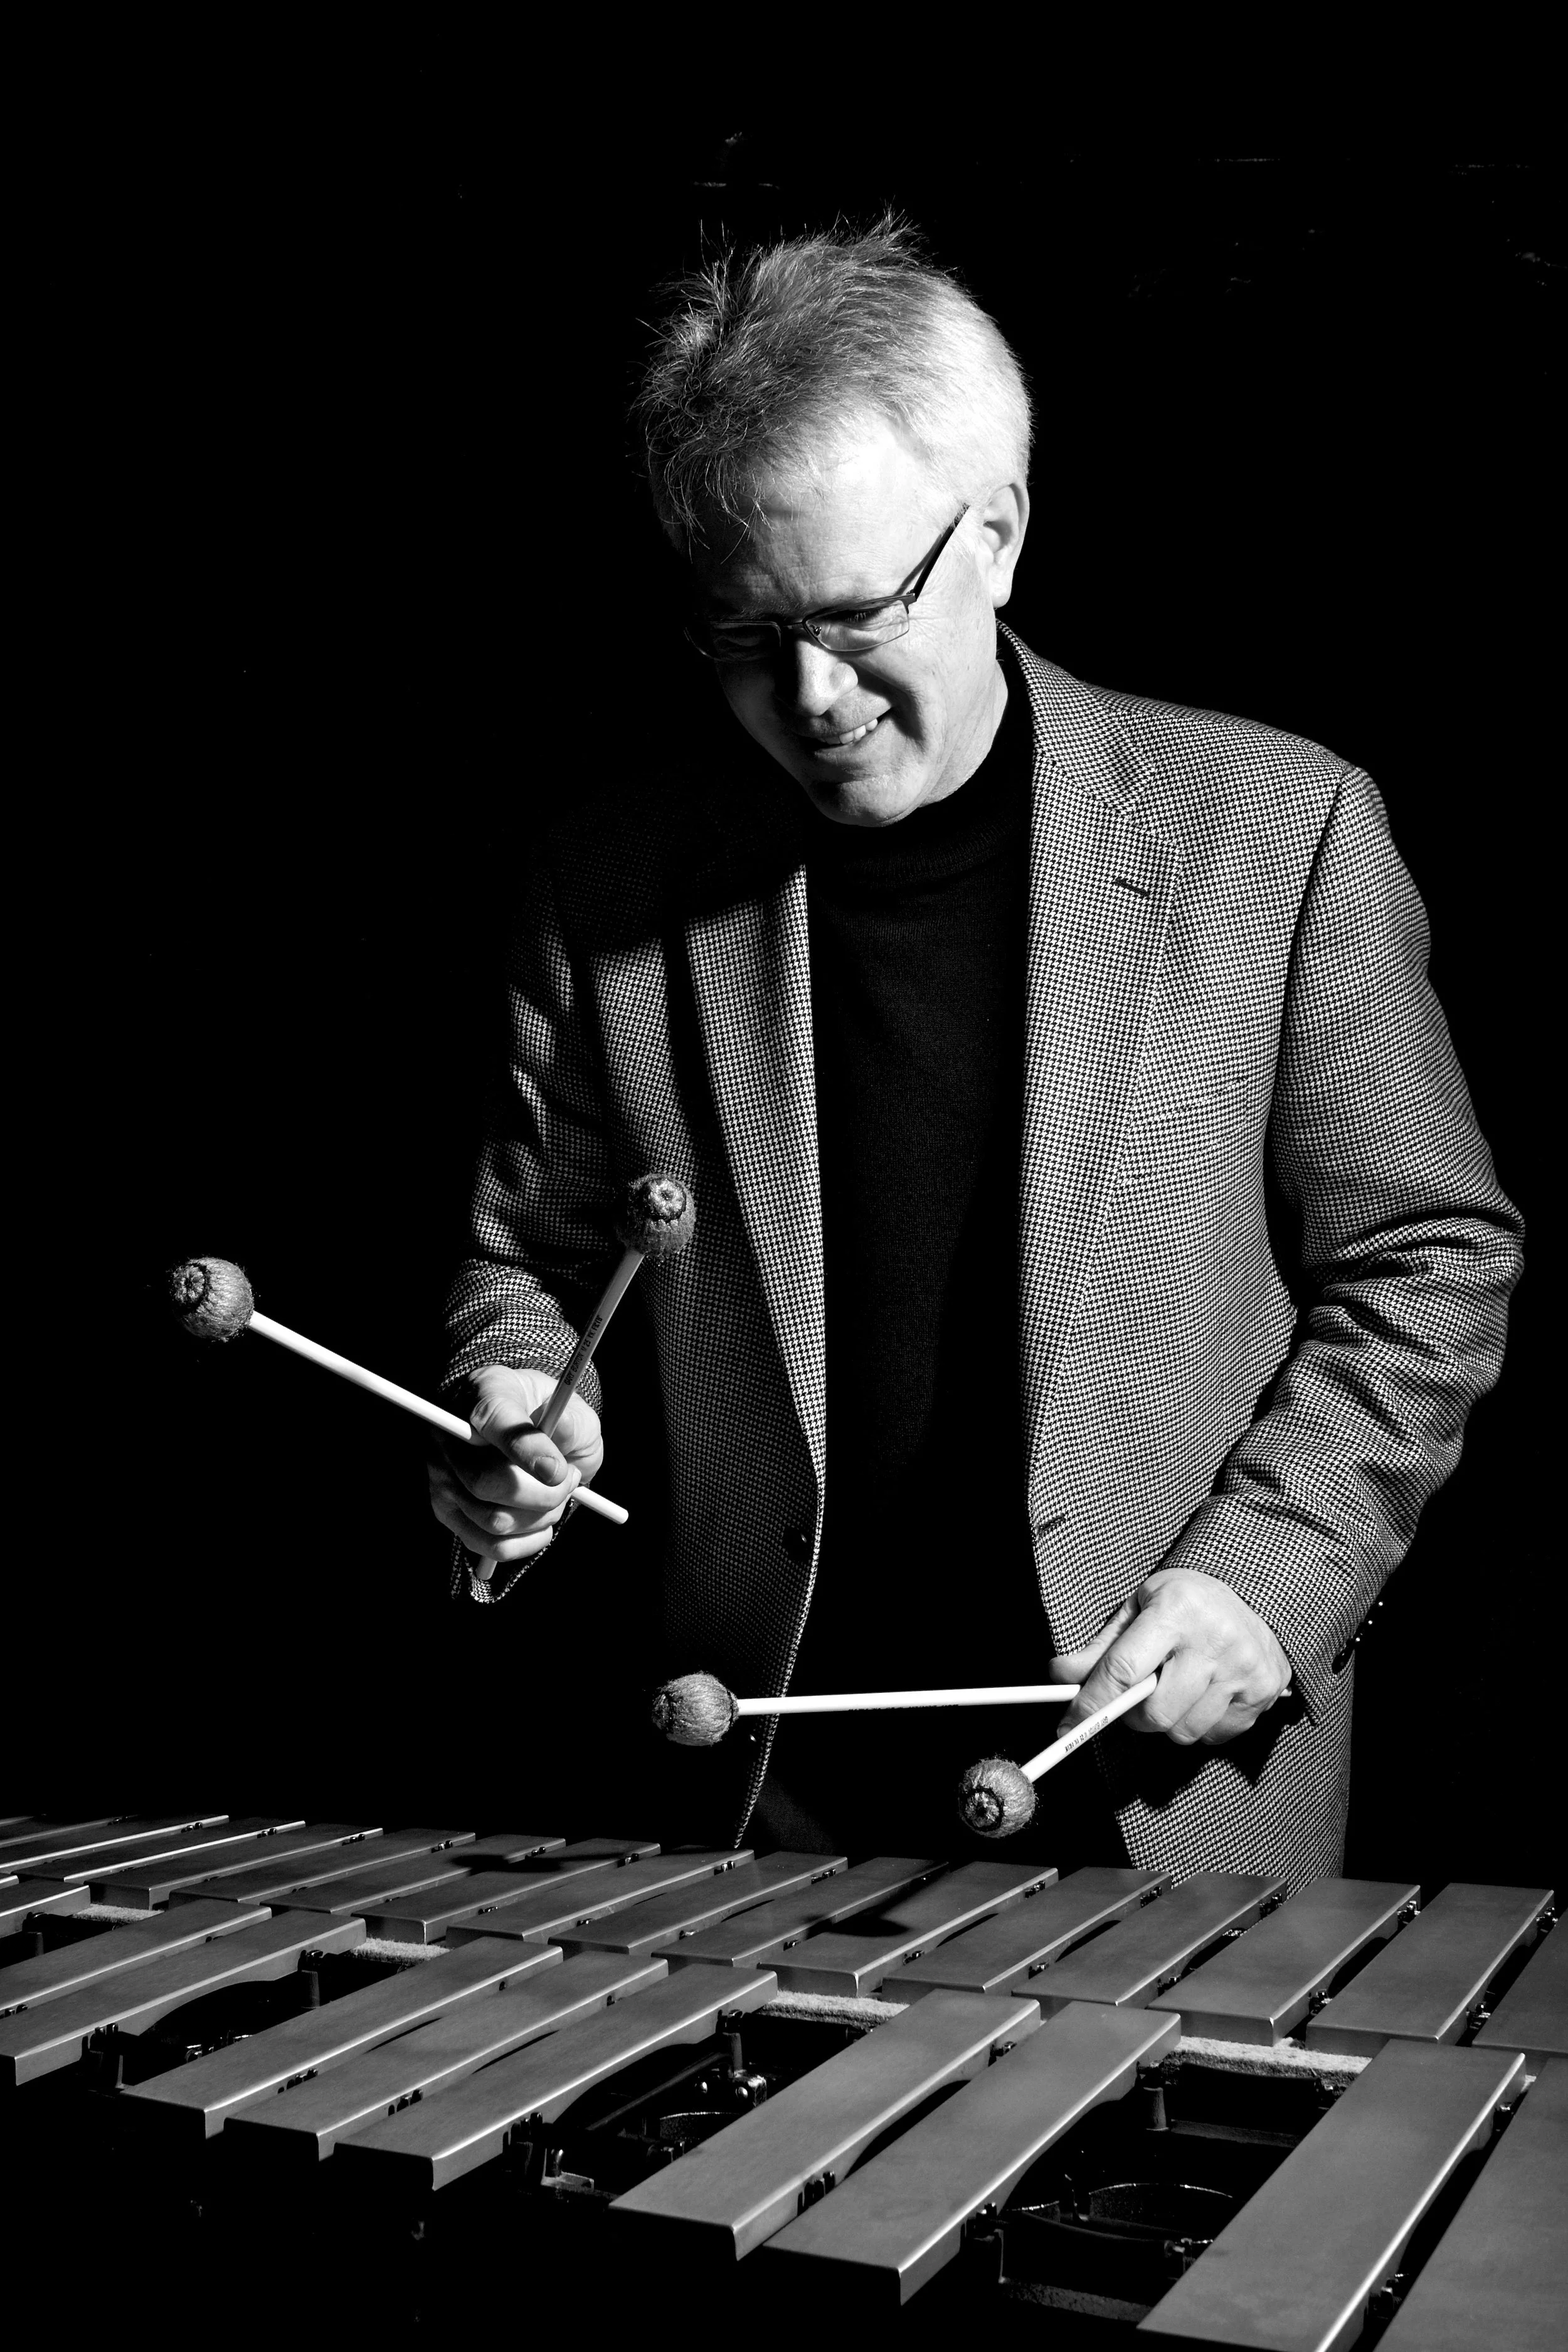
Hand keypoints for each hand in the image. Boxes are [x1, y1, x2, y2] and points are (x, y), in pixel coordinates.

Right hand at [426, 1365, 604, 1579]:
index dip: (526, 1449)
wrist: (527, 1431)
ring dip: (541, 1516)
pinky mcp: (447, 1512)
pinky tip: (542, 1520)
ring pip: (494, 1520)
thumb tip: (563, 1429)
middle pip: (488, 1482)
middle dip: (544, 1493)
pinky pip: (492, 1546)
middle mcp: (451, 1435)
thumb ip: (573, 1420)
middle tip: (569, 1479)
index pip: (494, 1420)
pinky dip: (528, 1541)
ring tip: (556, 1494)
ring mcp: (443, 1477)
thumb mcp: (571, 1408)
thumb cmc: (550, 1418)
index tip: (558, 1470)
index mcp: (486, 1392)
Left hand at [1048, 1569, 1291, 1748]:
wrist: (1256, 1593)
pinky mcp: (1263, 1693)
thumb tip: (1060, 1676)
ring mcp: (1244, 1669)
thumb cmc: (1186, 1602)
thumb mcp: (1139, 1608)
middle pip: (1156, 1713)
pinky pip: (1214, 1736)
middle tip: (1136, 1696)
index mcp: (1177, 1610)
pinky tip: (1204, 1694)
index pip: (1124, 1670)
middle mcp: (1215, 1640)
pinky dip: (1200, 1724)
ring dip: (1169, 1721)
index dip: (1091, 1702)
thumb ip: (1100, 1647)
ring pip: (1184, 1732)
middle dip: (1134, 1715)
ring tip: (1175, 1688)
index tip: (1070, 1723)